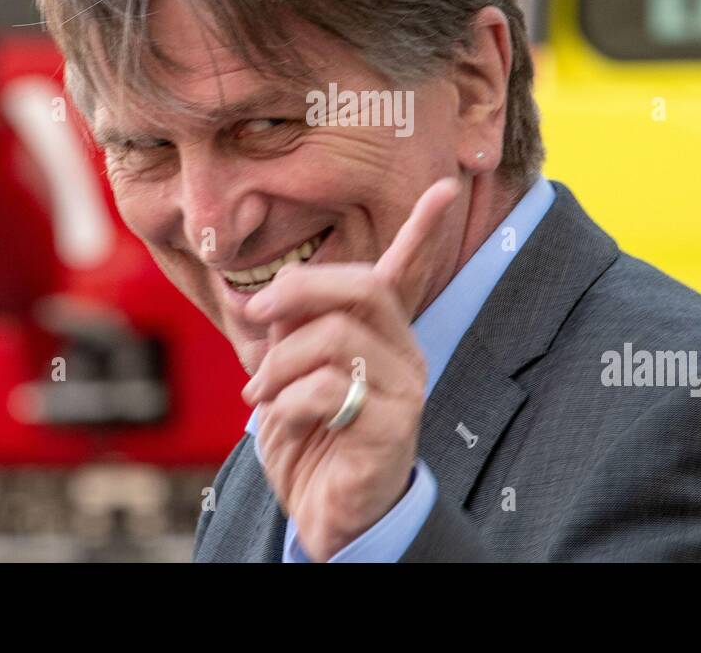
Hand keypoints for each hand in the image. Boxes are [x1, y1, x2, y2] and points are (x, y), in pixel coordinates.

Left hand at [241, 177, 460, 560]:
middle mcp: (404, 352)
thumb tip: (273, 299)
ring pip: (334, 336)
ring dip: (278, 365)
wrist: (328, 514)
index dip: (424, 227)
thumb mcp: (290, 372)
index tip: (446, 185)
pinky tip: (283, 423)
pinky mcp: (393, 426)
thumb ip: (291, 330)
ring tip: (261, 397)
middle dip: (298, 289)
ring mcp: (404, 388)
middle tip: (254, 314)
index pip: (406, 270)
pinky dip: (289, 402)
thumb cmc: (311, 441)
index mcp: (382, 333)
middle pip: (361, 286)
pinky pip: (330, 388)